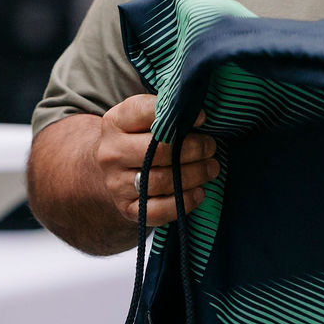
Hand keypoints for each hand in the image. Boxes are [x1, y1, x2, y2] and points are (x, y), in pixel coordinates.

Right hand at [94, 93, 218, 229]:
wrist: (112, 170)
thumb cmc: (137, 138)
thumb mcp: (142, 118)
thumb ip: (164, 113)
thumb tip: (198, 116)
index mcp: (114, 123)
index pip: (144, 112)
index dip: (175, 115)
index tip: (202, 118)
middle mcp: (111, 154)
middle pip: (157, 151)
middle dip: (192, 149)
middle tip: (211, 147)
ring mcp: (116, 184)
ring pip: (161, 181)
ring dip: (194, 175)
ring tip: (212, 168)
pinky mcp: (127, 208)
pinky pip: (157, 210)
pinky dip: (183, 203)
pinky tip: (199, 193)